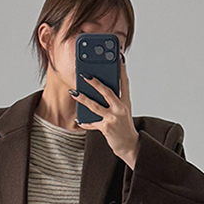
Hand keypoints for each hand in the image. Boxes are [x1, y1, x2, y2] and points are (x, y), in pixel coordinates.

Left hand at [74, 52, 139, 167]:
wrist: (129, 145)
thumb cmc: (124, 127)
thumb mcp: (123, 111)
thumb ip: (114, 100)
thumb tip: (100, 89)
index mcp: (126, 102)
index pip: (124, 82)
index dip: (121, 69)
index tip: (118, 57)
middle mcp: (120, 108)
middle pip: (107, 91)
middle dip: (95, 82)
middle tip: (85, 75)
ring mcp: (113, 118)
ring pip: (95, 105)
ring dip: (83, 98)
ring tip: (74, 92)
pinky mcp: (106, 128)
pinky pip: (92, 123)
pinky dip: (85, 122)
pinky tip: (78, 119)